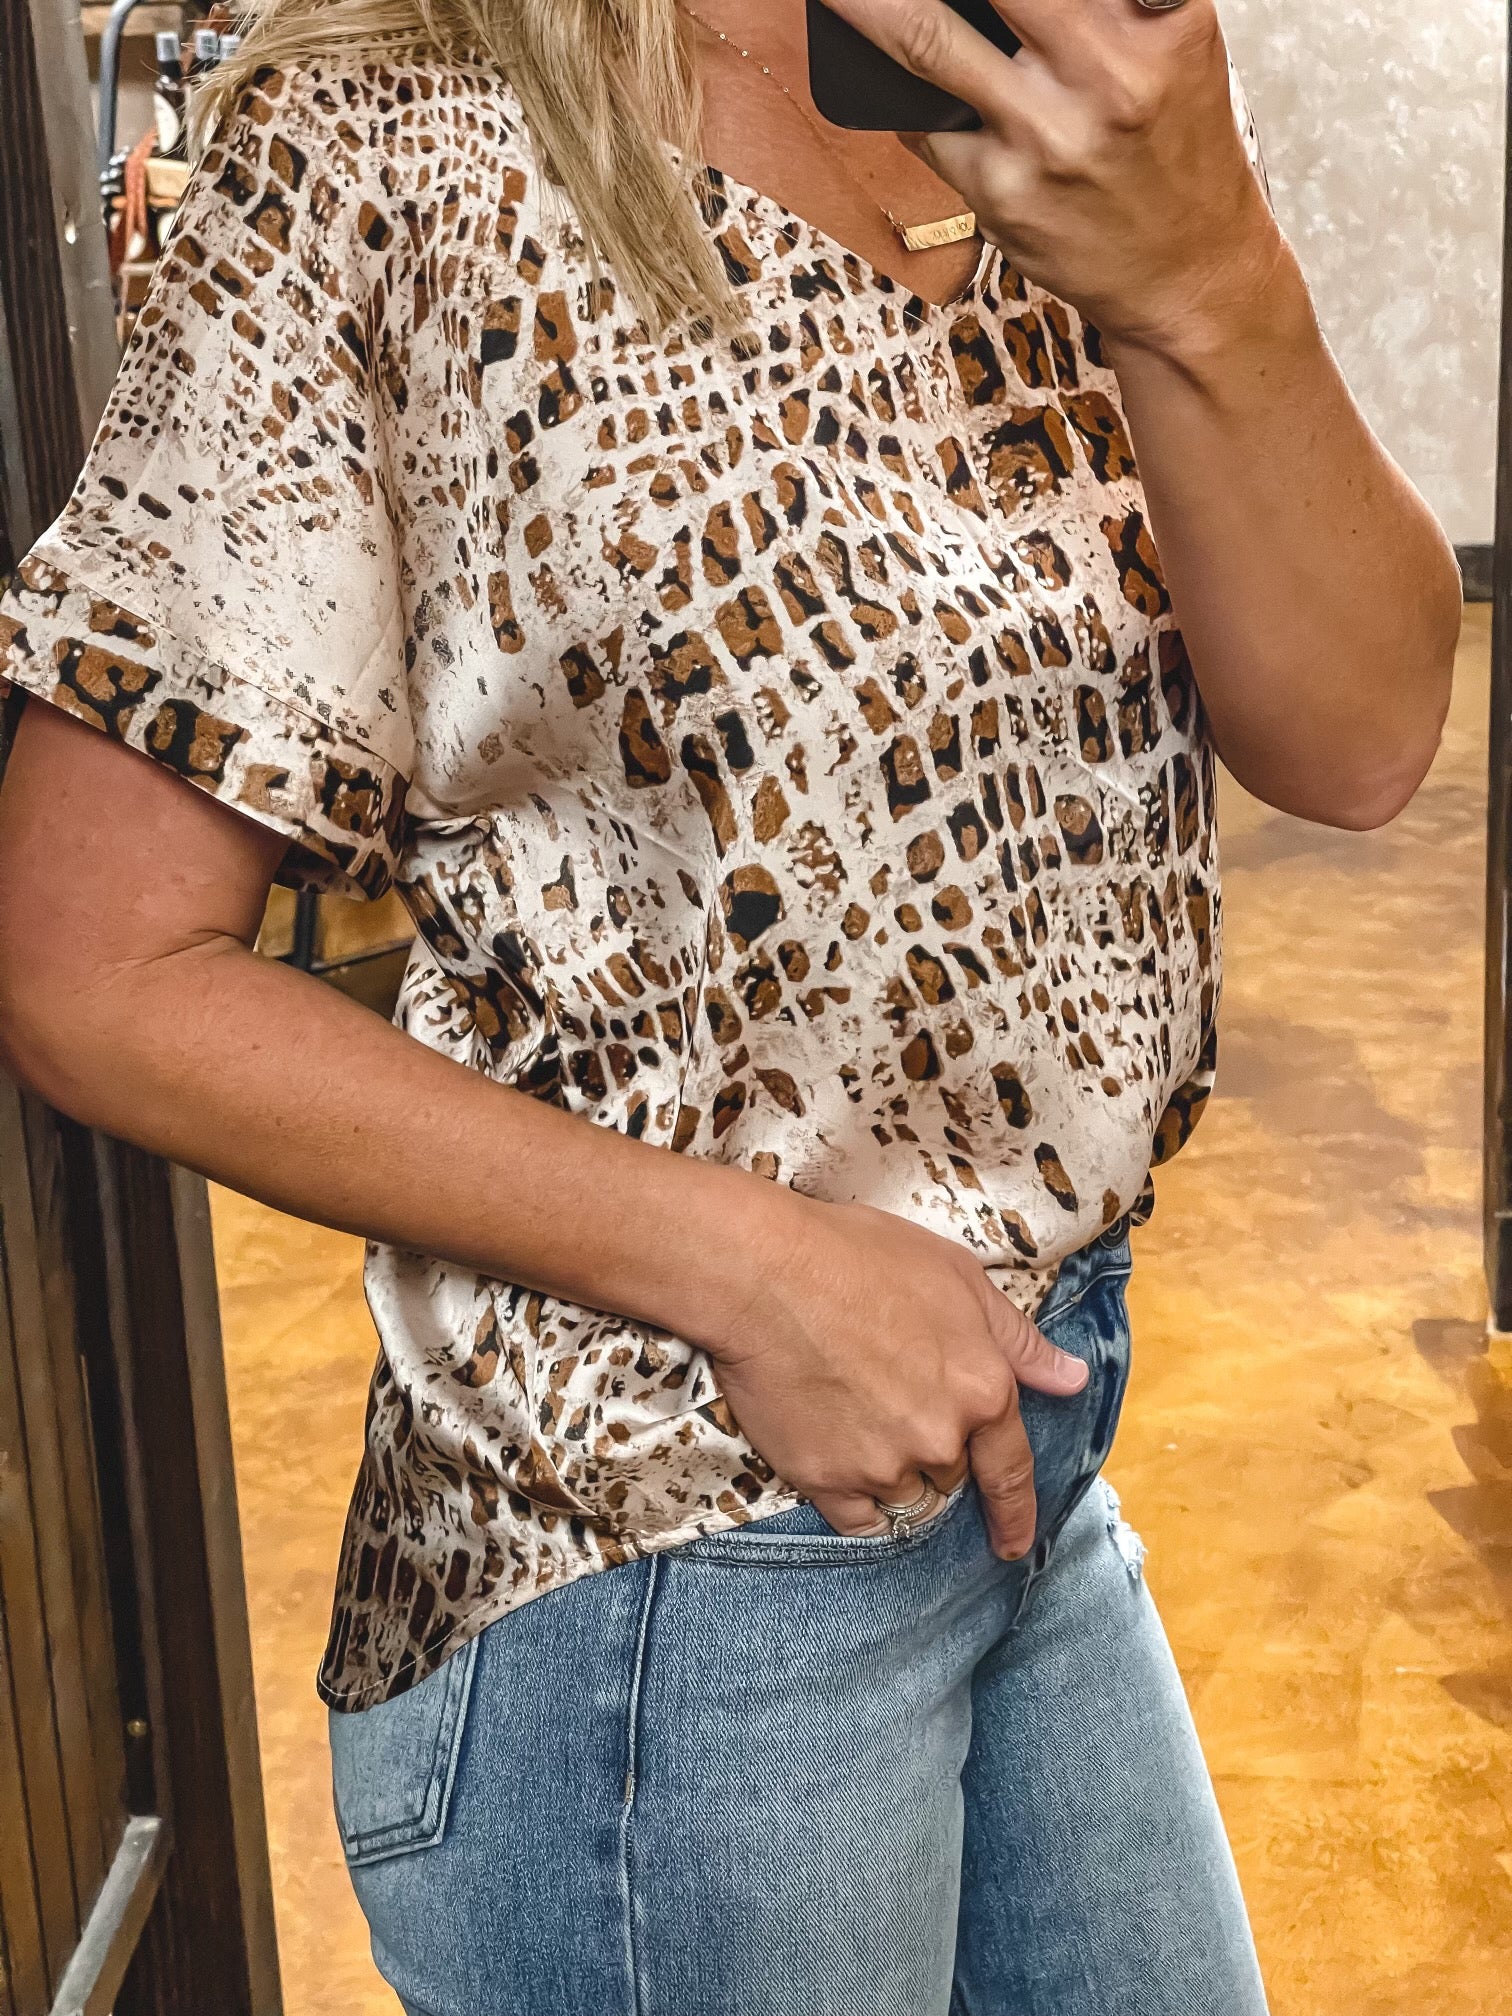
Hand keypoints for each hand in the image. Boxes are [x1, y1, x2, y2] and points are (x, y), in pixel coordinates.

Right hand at [707, 1190, 1088, 1557]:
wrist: (766, 1273)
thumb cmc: (860, 1258)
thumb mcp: (958, 1278)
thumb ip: (1019, 1340)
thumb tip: (1073, 1379)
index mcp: (983, 1391)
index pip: (1011, 1471)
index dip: (1016, 1513)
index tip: (1014, 1545)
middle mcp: (940, 1439)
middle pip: (949, 1474)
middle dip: (931, 1449)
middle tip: (888, 1396)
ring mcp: (882, 1465)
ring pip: (902, 1496)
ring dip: (889, 1472)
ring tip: (853, 1415)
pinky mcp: (825, 1479)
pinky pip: (856, 1517)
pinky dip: (853, 1498)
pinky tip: (834, 1457)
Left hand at [821, 0, 1282, 356]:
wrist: (1190, 276)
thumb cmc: (1176, 151)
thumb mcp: (1170, 44)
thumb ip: (1095, 5)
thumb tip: (991, 0)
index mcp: (1162, 16)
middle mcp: (1108, 70)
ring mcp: (1047, 134)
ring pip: (926, 39)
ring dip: (867, 8)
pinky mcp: (1001, 192)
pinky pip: (926, 126)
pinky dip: (909, 101)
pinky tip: (912, 91)